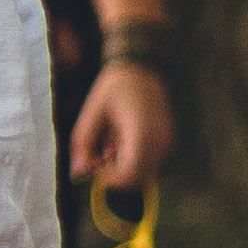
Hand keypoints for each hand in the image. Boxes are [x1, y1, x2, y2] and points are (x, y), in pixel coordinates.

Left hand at [68, 60, 172, 191]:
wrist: (141, 67)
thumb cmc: (114, 87)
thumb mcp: (91, 112)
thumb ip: (84, 143)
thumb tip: (79, 172)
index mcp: (141, 134)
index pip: (129, 175)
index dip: (110, 179)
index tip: (94, 169)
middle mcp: (159, 141)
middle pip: (138, 178)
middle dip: (116, 175)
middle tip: (98, 157)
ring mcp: (167, 141)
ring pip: (146, 172)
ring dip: (125, 168)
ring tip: (110, 144)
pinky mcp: (169, 140)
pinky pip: (152, 161)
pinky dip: (135, 160)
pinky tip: (123, 141)